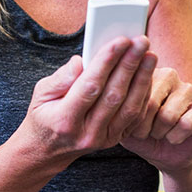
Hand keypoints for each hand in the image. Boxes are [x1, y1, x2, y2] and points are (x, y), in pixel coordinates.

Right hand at [20, 36, 157, 158]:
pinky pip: (135, 117)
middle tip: (141, 42)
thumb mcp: (41, 94)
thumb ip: (60, 78)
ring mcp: (103, 139)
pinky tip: (148, 75)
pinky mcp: (115, 139)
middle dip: (129, 65)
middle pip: (114, 96)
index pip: (89, 87)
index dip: (106, 62)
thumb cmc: (44, 115)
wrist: (48, 150)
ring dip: (142, 79)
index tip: (120, 41)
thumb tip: (80, 61)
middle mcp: (86, 133)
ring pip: (129, 107)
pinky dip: (144, 95)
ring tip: (150, 56)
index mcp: (64, 120)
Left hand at [121, 68, 191, 173]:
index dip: (130, 118)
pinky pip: (186, 124)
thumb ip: (117, 106)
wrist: (166, 155)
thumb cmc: (141, 135)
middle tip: (146, 132)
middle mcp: (168, 75)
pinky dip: (176, 138)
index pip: (133, 92)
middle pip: (151, 103)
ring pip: (168, 116)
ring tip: (160, 132)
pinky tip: (174, 137)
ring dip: (160, 133)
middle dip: (144, 127)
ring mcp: (188, 88)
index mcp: (145, 73)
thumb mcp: (122, 122)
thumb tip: (114, 96)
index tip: (131, 126)